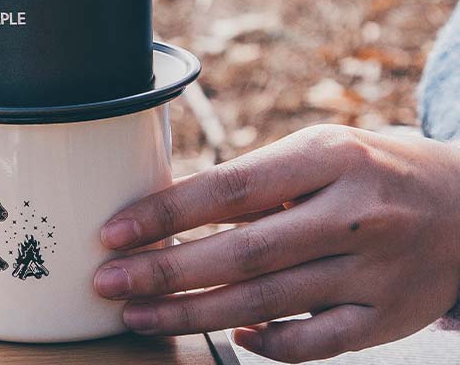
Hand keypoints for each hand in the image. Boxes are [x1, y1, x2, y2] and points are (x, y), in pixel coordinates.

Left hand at [94, 125, 459, 362]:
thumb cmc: (369, 169)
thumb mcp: (318, 150)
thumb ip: (255, 181)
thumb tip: (169, 209)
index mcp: (328, 156)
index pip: (228, 188)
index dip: (165, 214)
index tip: (113, 231)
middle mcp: (354, 215)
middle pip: (241, 253)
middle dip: (164, 272)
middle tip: (108, 282)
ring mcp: (374, 272)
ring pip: (268, 301)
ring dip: (193, 313)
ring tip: (139, 315)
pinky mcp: (388, 318)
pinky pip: (317, 343)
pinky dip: (269, 344)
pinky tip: (232, 337)